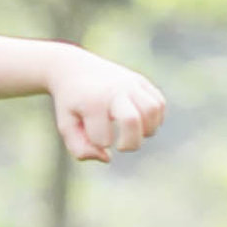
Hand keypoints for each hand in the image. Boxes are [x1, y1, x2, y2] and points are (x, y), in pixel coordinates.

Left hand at [50, 48, 166, 162]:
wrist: (74, 68)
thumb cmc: (71, 103)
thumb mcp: (67, 126)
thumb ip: (80, 149)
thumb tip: (108, 158)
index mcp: (93, 102)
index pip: (103, 138)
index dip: (98, 143)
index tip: (92, 134)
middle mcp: (114, 90)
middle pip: (133, 120)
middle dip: (131, 143)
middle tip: (121, 145)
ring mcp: (130, 83)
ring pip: (153, 110)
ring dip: (147, 130)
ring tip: (132, 132)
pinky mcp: (141, 81)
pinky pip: (159, 103)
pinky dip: (155, 119)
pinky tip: (141, 123)